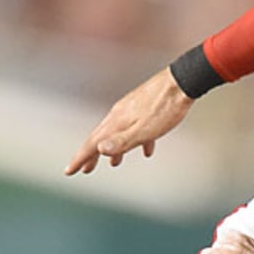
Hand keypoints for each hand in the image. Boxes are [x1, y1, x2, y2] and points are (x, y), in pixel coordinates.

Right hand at [65, 67, 193, 174]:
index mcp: (117, 122)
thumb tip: (99, 150)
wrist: (183, 81)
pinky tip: (147, 150)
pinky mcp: (145, 107)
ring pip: (118, 132)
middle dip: (92, 155)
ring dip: (114, 149)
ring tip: (114, 163)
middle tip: (86, 170)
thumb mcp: (145, 130)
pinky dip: (136, 141)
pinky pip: (136, 128)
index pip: (93, 143)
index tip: (70, 171)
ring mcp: (132, 109)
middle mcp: (119, 114)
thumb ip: (122, 141)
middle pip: (101, 138)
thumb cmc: (167, 108)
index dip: (81, 158)